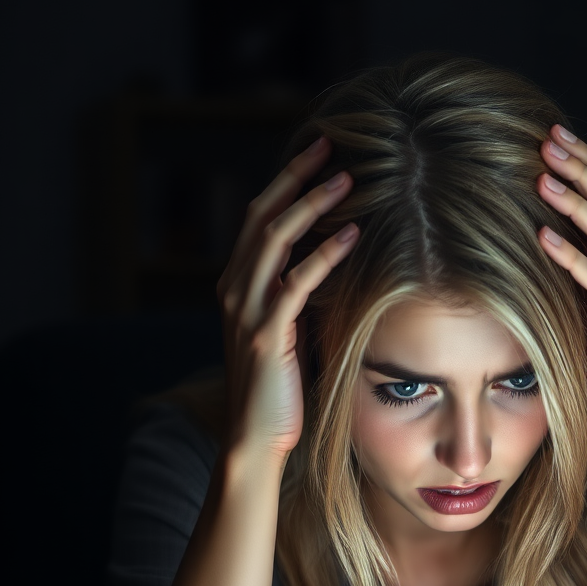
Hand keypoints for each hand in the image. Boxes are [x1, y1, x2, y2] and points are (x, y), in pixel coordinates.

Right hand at [216, 136, 357, 466]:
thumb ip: (300, 297)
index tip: (320, 156)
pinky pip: (295, 283)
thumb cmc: (280, 389)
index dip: (287, 183)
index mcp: (237, 286)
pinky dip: (324, 255)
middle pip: (262, 215)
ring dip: (312, 204)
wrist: (255, 439)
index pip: (260, 220)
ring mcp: (245, 311)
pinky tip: (352, 236)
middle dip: (297, 177)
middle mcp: (233, 290)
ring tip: (348, 180)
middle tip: (333, 146)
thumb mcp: (288, 333)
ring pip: (274, 239)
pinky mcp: (264, 335)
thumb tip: (338, 264)